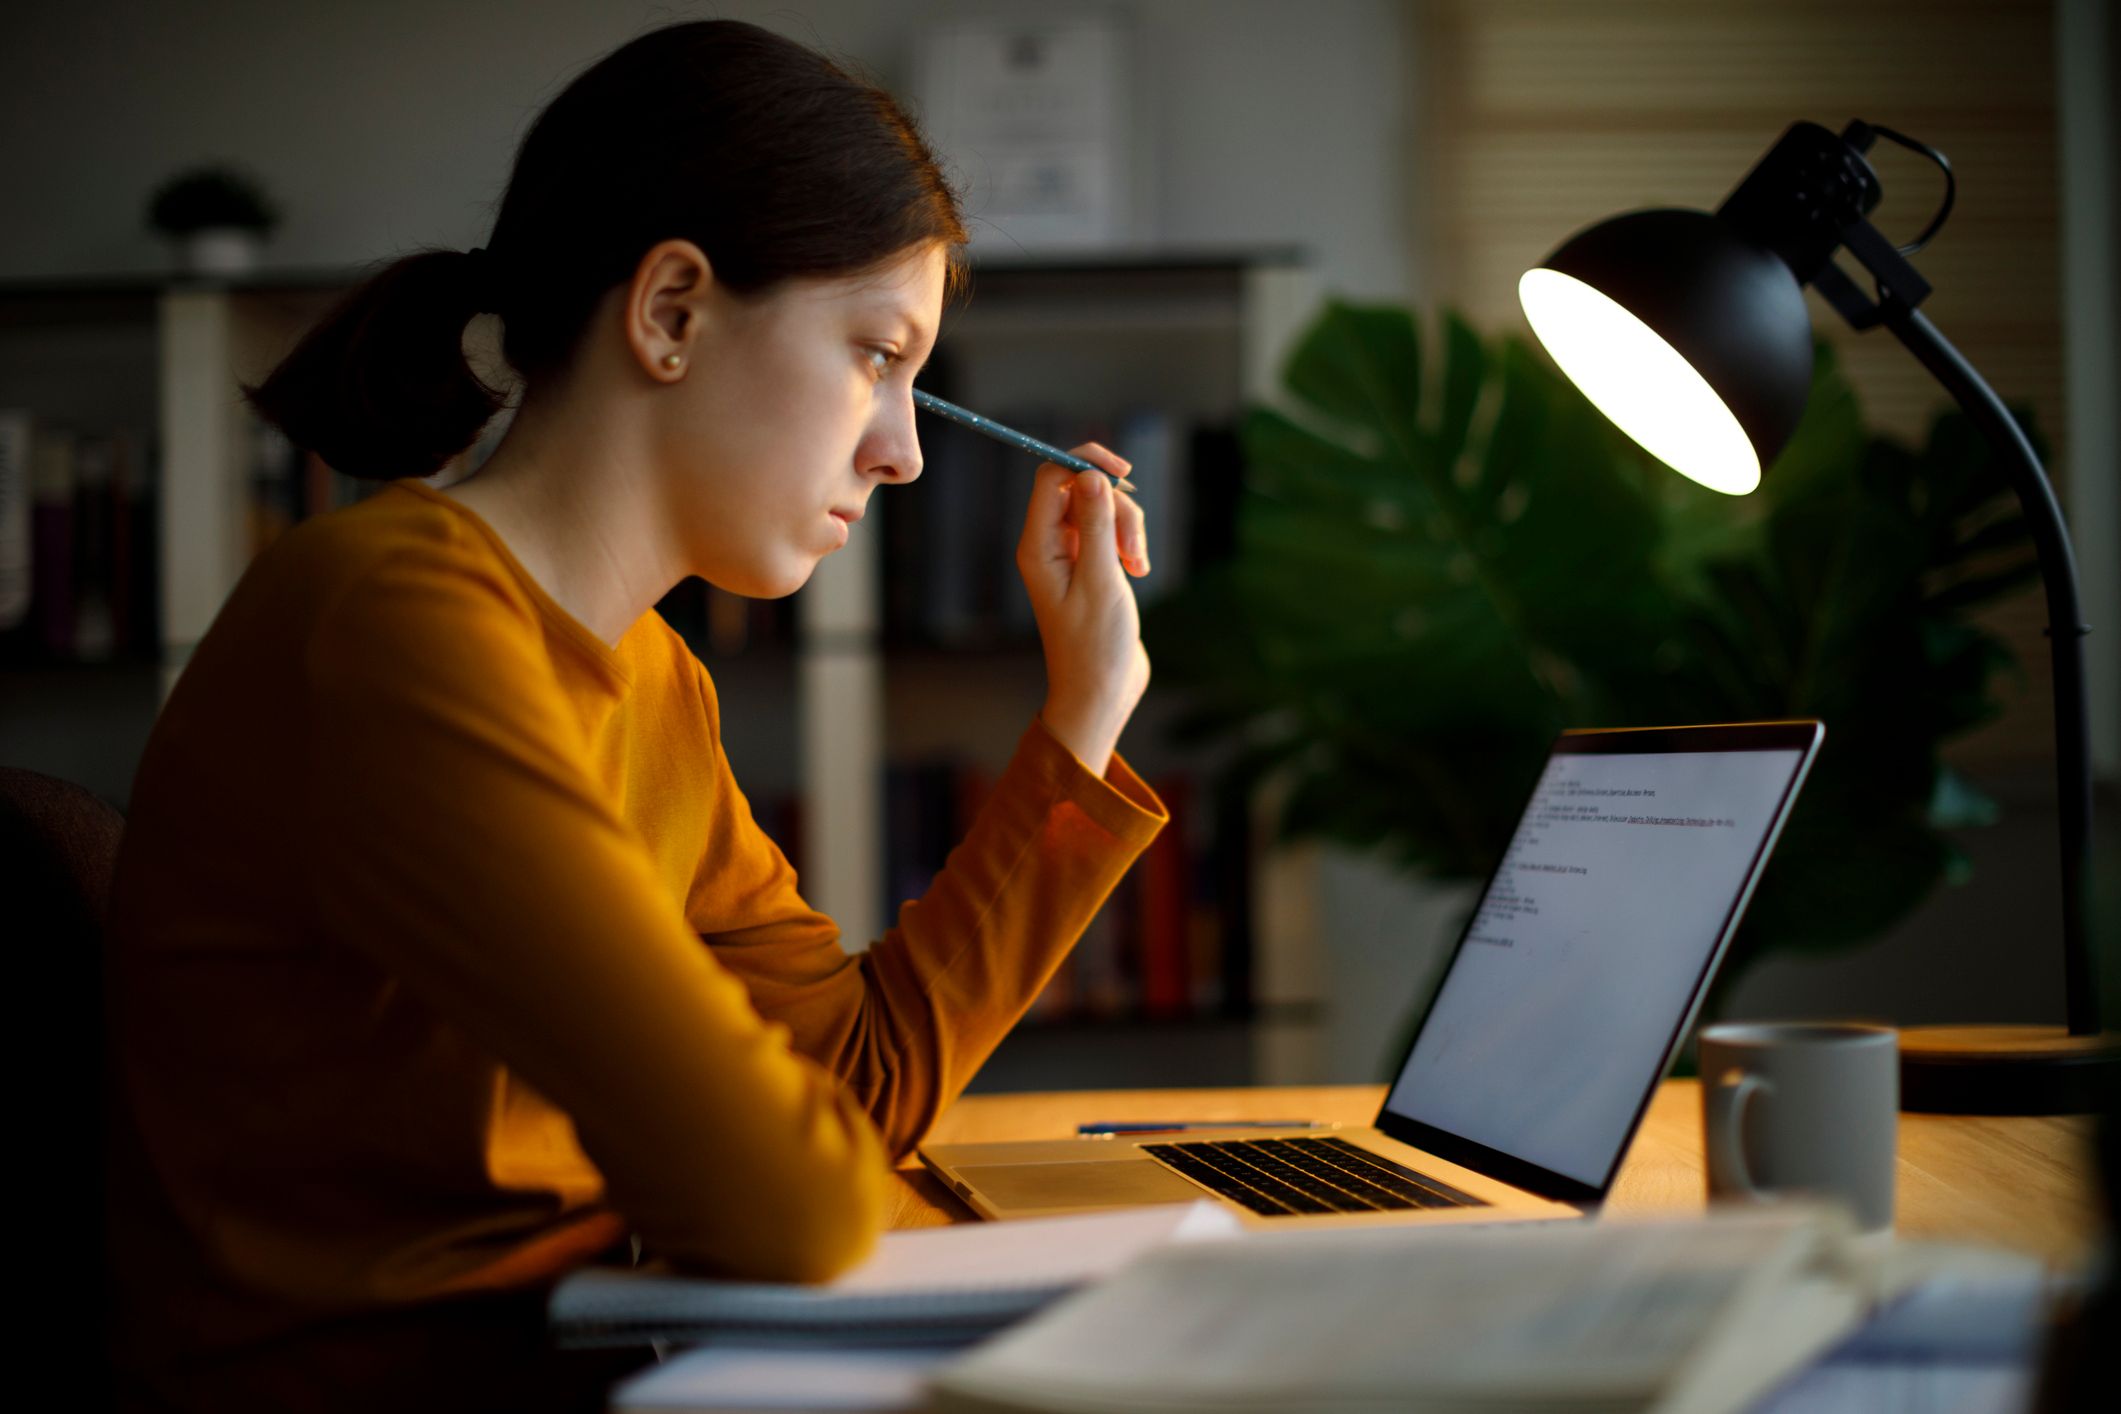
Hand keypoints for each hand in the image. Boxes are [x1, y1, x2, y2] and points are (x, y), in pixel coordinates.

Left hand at [1015, 445, 1151, 775]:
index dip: (1086, 463)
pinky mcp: (1090, 564)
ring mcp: (1069, 554)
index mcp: (1037, 546)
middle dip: (1118, 508)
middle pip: (1083, 489)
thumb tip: (1091, 476)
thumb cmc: (1095, 646)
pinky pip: (1110, 530)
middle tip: (1132, 551)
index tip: (1124, 473)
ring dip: (1129, 529)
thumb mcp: (1101, 581)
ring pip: (1102, 509)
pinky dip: (1129, 543)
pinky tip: (1138, 571)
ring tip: (1138, 567)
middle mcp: (1048, 545)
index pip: (1051, 476)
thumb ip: (1096, 525)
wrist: (1100, 691)